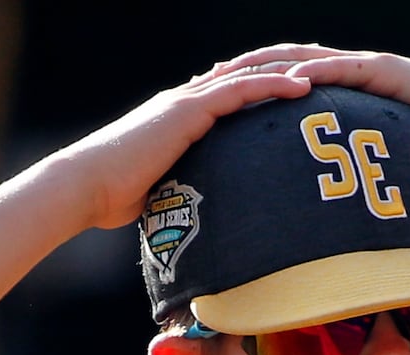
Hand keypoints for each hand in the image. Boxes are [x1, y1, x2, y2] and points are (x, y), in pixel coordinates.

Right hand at [63, 63, 311, 231]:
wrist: (86, 186)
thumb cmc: (111, 199)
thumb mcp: (156, 191)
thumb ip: (180, 193)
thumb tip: (196, 224)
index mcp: (176, 120)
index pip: (225, 98)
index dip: (257, 93)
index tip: (290, 96)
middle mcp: (183, 103)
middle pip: (242, 79)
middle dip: (280, 76)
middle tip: (319, 77)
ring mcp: (185, 103)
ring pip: (247, 77)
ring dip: (286, 74)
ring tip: (324, 74)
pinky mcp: (188, 111)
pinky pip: (239, 90)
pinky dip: (272, 86)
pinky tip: (302, 87)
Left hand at [205, 44, 409, 169]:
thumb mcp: (382, 165)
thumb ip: (354, 180)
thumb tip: (329, 222)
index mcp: (337, 90)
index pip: (280, 82)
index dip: (243, 88)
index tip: (206, 102)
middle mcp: (344, 72)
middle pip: (279, 64)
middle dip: (237, 72)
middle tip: (198, 84)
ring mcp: (363, 68)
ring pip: (302, 59)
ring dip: (263, 67)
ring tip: (226, 77)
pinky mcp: (384, 72)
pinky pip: (342, 70)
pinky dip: (312, 74)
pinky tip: (285, 82)